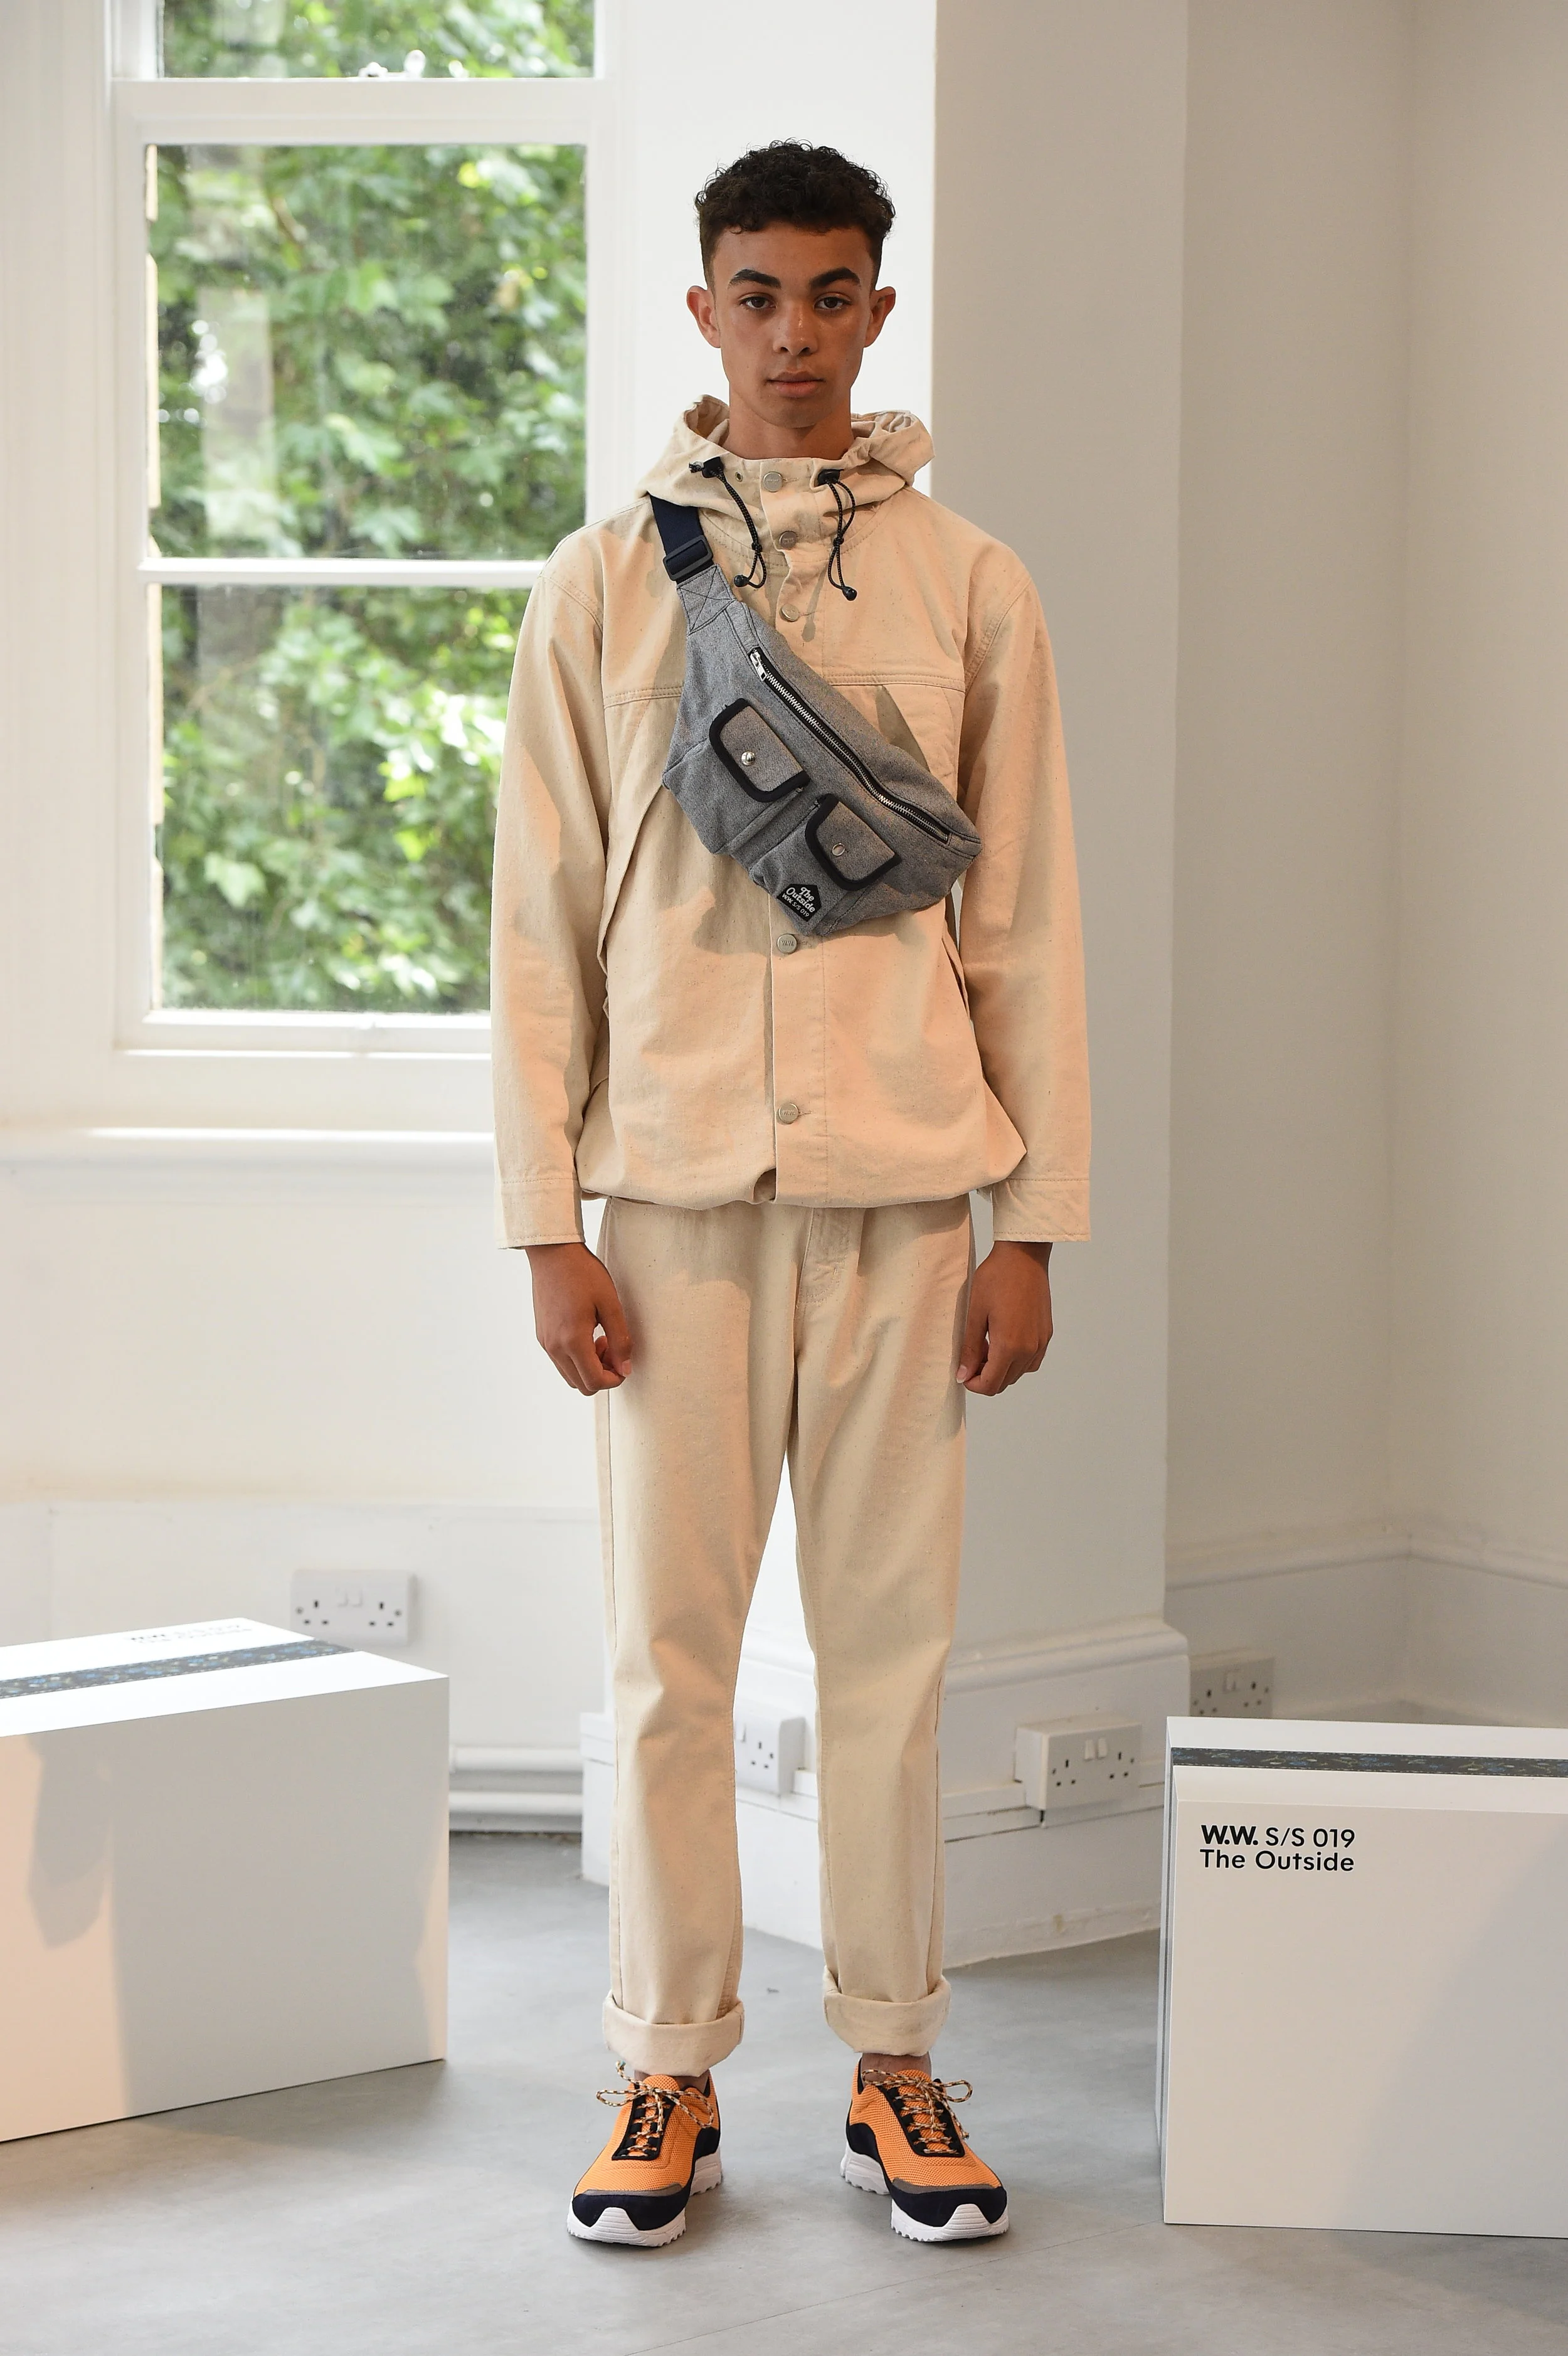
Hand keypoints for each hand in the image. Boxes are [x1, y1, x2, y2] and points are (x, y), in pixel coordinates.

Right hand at [525, 1241, 631, 1394]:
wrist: (553, 1253)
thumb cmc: (583, 1273)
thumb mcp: (610, 1304)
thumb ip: (620, 1340)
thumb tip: (625, 1369)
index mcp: (572, 1340)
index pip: (594, 1381)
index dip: (614, 1379)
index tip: (624, 1362)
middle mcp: (554, 1347)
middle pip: (581, 1385)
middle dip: (602, 1374)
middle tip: (613, 1348)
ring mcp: (545, 1342)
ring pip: (570, 1376)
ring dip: (589, 1367)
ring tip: (601, 1339)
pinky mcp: (542, 1336)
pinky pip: (560, 1362)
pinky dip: (577, 1358)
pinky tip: (587, 1333)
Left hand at [956, 1241, 1052, 1394]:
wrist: (1023, 1256)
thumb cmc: (996, 1278)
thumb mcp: (975, 1313)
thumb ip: (970, 1348)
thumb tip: (963, 1375)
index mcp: (1009, 1346)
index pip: (991, 1385)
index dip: (973, 1385)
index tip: (963, 1372)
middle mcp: (1029, 1349)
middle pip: (1005, 1382)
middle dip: (985, 1376)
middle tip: (972, 1353)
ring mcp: (1041, 1342)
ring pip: (1019, 1373)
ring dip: (1000, 1368)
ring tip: (987, 1344)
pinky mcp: (1046, 1334)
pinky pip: (1031, 1361)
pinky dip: (1016, 1360)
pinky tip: (1004, 1341)